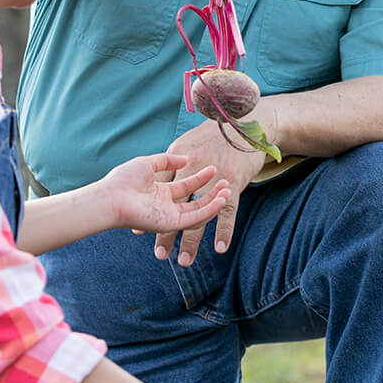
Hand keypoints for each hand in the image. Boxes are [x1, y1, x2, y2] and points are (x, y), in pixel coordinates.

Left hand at [98, 153, 230, 234]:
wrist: (111, 197)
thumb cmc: (125, 179)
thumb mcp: (149, 163)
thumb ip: (167, 161)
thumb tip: (185, 160)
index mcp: (159, 191)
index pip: (185, 186)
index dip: (200, 178)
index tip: (213, 168)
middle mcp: (166, 204)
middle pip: (194, 199)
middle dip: (210, 190)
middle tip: (224, 181)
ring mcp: (168, 214)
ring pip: (197, 210)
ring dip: (213, 200)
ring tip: (227, 188)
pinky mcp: (170, 223)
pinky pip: (194, 218)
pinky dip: (209, 210)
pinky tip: (220, 199)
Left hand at [154, 116, 269, 266]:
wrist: (245, 122)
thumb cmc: (213, 133)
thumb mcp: (186, 141)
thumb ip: (170, 160)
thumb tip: (153, 184)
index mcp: (179, 157)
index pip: (160, 189)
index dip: (150, 209)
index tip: (138, 230)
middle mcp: (193, 168)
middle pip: (176, 206)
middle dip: (167, 232)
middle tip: (160, 254)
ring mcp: (214, 178)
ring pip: (198, 214)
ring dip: (191, 239)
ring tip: (184, 260)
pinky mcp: (234, 183)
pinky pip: (228, 212)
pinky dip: (224, 230)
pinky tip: (219, 247)